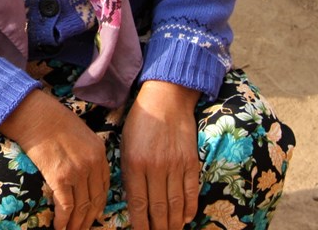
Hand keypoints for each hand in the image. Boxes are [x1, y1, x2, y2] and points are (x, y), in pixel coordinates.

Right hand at [0, 89, 109, 229]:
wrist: (35, 113)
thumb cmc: (51, 118)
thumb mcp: (79, 131)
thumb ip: (86, 151)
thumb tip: (81, 170)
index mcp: (99, 152)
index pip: (104, 186)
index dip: (98, 204)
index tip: (93, 215)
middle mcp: (92, 164)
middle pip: (95, 201)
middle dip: (88, 220)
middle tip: (82, 229)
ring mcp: (77, 172)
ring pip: (82, 208)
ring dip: (76, 225)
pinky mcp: (60, 178)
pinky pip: (65, 207)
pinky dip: (63, 221)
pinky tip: (59, 228)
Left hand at [121, 81, 200, 229]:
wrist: (165, 99)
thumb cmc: (140, 122)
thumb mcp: (126, 145)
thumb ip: (129, 172)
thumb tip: (134, 201)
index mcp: (134, 163)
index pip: (138, 203)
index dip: (140, 224)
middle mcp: (155, 167)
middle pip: (158, 208)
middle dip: (158, 228)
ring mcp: (175, 165)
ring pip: (175, 204)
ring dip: (173, 223)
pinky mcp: (191, 162)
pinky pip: (191, 192)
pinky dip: (189, 209)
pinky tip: (185, 219)